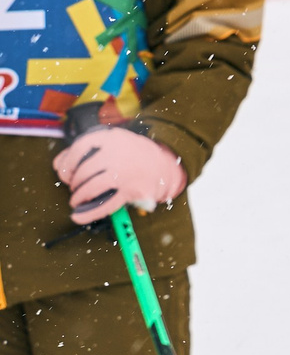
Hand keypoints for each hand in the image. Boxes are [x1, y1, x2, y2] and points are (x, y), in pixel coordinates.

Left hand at [52, 124, 188, 223]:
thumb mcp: (113, 141)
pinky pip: (105, 205)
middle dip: (74, 183)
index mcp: (112, 138)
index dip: (66, 163)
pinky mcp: (131, 191)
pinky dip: (89, 213)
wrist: (166, 165)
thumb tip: (58, 165)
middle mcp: (118, 154)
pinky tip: (78, 216)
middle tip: (74, 187)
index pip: (79, 148)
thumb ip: (85, 148)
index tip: (65, 172)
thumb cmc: (132, 154)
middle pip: (83, 171)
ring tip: (77, 199)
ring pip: (90, 188)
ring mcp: (125, 173)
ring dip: (79, 197)